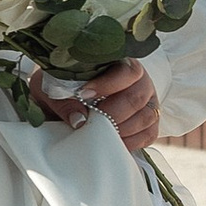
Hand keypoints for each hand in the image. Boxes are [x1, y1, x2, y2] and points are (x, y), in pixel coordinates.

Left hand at [47, 58, 161, 156]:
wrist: (67, 103)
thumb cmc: (64, 90)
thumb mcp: (55, 90)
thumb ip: (64, 101)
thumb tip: (79, 119)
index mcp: (121, 63)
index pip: (127, 71)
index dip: (108, 84)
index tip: (84, 94)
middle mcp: (140, 81)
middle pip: (137, 97)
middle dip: (112, 114)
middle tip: (91, 121)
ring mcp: (148, 103)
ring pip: (145, 117)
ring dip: (121, 129)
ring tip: (99, 132)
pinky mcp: (150, 124)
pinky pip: (149, 135)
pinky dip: (130, 142)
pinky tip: (112, 141)